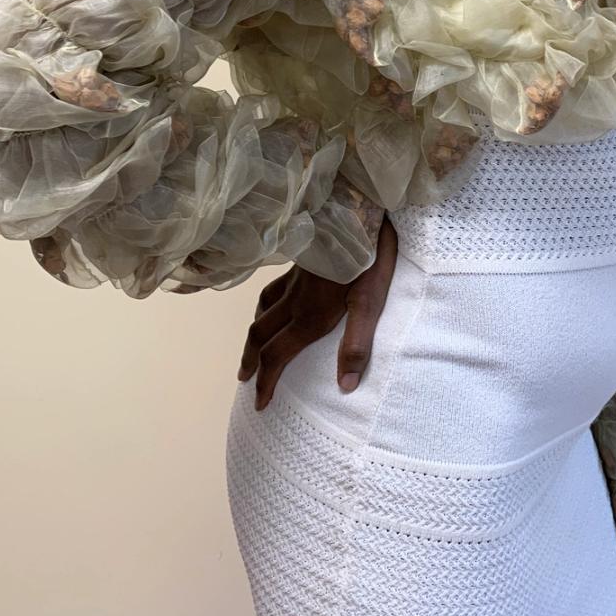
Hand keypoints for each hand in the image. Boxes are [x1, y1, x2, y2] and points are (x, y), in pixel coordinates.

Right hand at [237, 212, 397, 410]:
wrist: (355, 212)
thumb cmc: (366, 258)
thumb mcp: (371, 303)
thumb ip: (357, 344)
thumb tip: (345, 387)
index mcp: (308, 316)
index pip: (276, 356)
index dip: (266, 383)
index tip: (260, 404)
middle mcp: (293, 301)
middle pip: (260, 336)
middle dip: (250, 362)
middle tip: (244, 380)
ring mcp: (292, 280)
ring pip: (262, 311)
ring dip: (254, 335)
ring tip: (253, 348)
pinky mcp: (298, 264)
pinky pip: (270, 290)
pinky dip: (263, 306)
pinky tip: (270, 302)